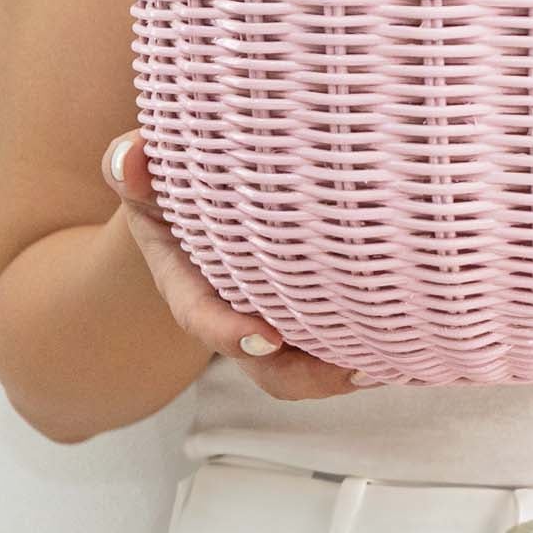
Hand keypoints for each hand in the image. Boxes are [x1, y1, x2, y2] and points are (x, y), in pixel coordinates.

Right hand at [101, 129, 379, 399]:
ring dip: (341, 370)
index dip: (231, 333)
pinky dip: (364, 344)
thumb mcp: (146, 173)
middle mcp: (231, 311)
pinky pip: (331, 340)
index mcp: (188, 284)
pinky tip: (401, 340)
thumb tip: (133, 159)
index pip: (203, 317)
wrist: (199, 198)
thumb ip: (131, 166)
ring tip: (387, 362)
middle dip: (304, 374)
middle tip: (353, 367)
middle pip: (264, 363)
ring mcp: (272, 315)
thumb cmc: (173, 182)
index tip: (267, 338)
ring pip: (302, 363)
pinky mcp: (307, 309)